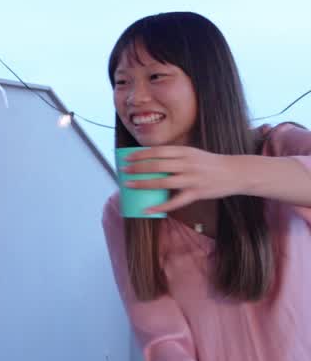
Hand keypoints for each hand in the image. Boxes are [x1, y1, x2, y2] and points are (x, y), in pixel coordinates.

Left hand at [120, 147, 243, 214]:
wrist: (237, 172)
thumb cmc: (210, 163)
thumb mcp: (193, 153)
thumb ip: (175, 156)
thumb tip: (151, 160)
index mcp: (185, 152)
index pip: (158, 151)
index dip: (140, 154)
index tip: (126, 157)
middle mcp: (188, 164)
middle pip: (157, 165)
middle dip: (137, 168)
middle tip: (123, 171)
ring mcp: (192, 179)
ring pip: (163, 182)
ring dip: (143, 184)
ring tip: (128, 185)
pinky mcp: (197, 193)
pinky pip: (175, 202)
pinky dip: (160, 206)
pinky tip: (146, 209)